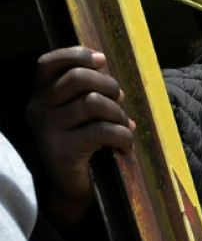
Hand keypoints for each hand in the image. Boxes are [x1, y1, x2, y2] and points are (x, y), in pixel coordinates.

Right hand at [26, 47, 135, 226]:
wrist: (74, 186)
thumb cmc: (86, 142)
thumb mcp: (85, 113)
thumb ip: (92, 93)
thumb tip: (116, 85)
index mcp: (41, 95)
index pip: (49, 63)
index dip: (77, 55)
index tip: (102, 60)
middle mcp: (37, 108)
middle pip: (79, 78)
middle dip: (109, 86)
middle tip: (121, 103)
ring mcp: (46, 129)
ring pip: (93, 102)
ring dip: (118, 113)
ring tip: (123, 126)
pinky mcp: (61, 150)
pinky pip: (103, 131)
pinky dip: (123, 136)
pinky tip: (125, 146)